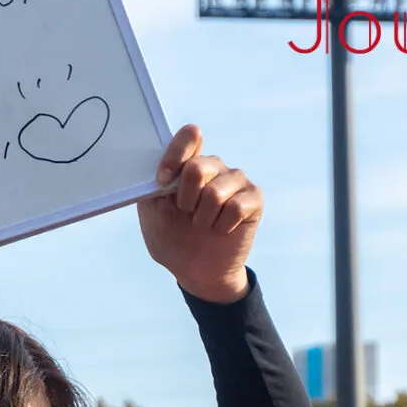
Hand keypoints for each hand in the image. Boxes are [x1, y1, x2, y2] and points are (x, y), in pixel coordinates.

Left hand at [137, 125, 261, 303]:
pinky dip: (222, 225)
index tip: (162, 182)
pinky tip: (220, 230)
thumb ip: (153, 186)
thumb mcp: (152, 211)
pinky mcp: (254, 199)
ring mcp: (235, 181)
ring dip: (203, 218)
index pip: (189, 136)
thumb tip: (162, 170)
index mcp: (188, 162)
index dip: (175, 156)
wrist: (196, 270)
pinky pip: (237, 206)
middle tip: (185, 213)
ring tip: (202, 225)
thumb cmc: (172, 237)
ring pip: (216, 191)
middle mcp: (214, 166)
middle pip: (198, 166)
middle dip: (185, 198)